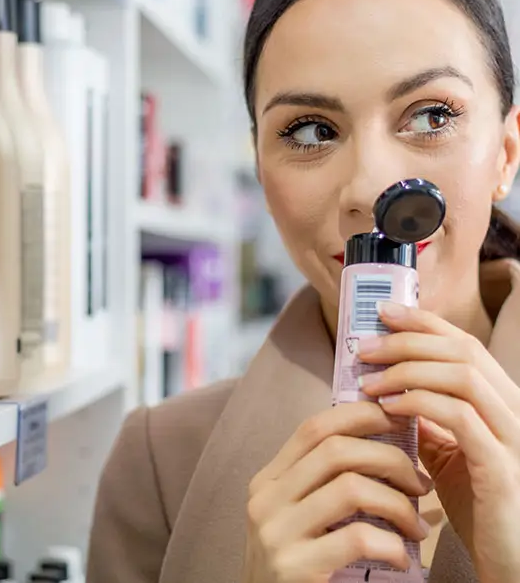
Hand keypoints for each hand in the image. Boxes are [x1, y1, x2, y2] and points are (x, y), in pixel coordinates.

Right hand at [242, 401, 430, 582]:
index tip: (396, 422)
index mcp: (269, 479)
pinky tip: (402, 558)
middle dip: (389, 459)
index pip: (313, 427)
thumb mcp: (296, 517)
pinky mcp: (294, 567)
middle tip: (419, 483)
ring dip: (398, 504)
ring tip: (416, 525)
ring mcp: (277, 532)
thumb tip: (378, 443)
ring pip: (351, 488)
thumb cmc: (297, 568)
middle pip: (335, 450)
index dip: (358, 415)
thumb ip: (320, 484)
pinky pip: (358, 539)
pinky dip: (392, 546)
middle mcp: (267, 498)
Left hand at [358, 301, 519, 582]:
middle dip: (407, 341)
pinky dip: (419, 404)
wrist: (508, 564)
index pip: (464, 343)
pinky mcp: (503, 468)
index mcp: (500, 402)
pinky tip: (388, 407)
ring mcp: (513, 439)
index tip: (382, 311)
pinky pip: (461, 418)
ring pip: (463, 377)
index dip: (423, 322)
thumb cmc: (476, 506)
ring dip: (407, 370)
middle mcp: (514, 411)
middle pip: (462, 351)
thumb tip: (384, 387)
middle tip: (363, 348)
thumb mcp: (446, 452)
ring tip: (367, 380)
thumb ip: (425, 418)